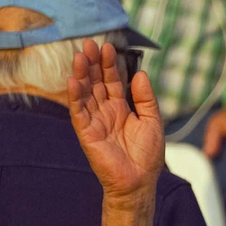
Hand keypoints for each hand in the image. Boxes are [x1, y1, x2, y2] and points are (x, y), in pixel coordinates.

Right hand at [68, 39, 164, 204]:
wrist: (140, 181)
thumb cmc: (147, 155)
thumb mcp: (152, 121)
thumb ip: (146, 98)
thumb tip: (141, 74)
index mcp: (121, 108)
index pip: (112, 81)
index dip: (109, 65)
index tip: (108, 47)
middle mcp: (106, 112)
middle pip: (96, 83)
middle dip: (92, 64)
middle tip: (90, 44)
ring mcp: (94, 121)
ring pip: (85, 93)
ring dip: (81, 75)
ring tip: (80, 56)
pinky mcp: (86, 133)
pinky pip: (78, 113)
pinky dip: (75, 97)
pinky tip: (73, 81)